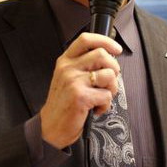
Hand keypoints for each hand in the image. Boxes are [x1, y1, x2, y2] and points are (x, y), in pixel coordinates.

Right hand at [39, 32, 121, 148]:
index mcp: (65, 61)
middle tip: (109, 81)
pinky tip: (96, 109)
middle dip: (114, 68)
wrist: (51, 126)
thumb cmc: (63, 103)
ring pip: (109, 74)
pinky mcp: (80, 96)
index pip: (86, 39)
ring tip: (102, 97)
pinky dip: (106, 105)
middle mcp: (68, 68)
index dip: (105, 41)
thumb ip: (83, 65)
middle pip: (102, 54)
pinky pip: (107, 95)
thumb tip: (109, 58)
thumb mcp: (68, 78)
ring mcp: (73, 81)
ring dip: (112, 88)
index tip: (116, 49)